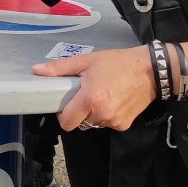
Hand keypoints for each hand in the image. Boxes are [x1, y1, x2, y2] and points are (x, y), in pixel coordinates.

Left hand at [32, 46, 154, 131]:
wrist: (151, 70)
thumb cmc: (117, 63)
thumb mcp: (87, 61)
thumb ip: (60, 68)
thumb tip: (36, 71)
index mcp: (89, 100)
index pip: (66, 122)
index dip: (63, 114)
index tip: (67, 102)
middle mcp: (101, 115)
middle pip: (79, 123)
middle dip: (79, 112)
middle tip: (86, 94)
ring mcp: (114, 122)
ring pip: (93, 124)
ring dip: (93, 114)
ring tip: (102, 94)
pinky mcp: (124, 125)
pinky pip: (107, 123)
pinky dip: (107, 115)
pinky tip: (114, 100)